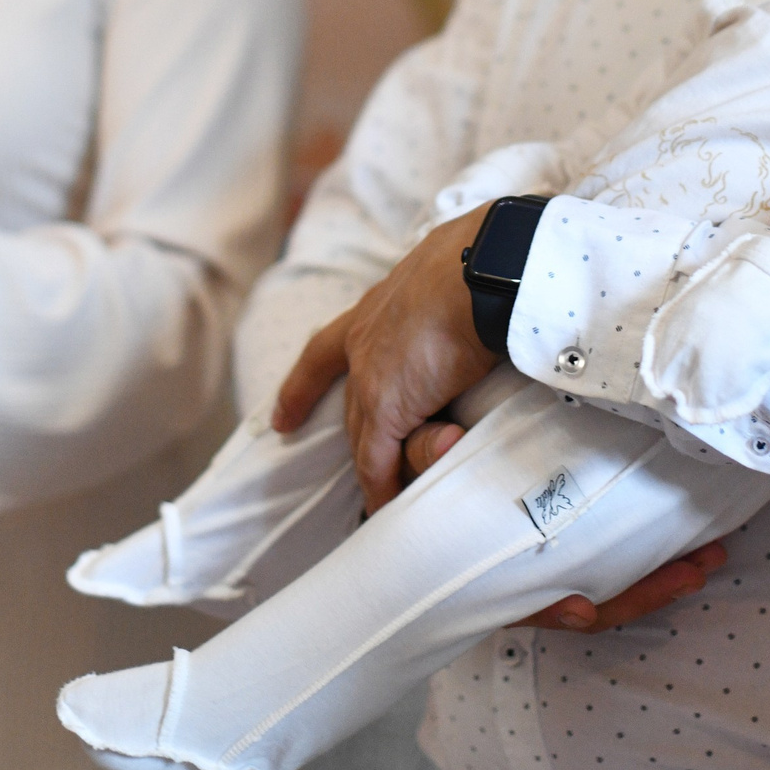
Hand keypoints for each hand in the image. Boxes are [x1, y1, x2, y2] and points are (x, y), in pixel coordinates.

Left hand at [274, 204, 498, 510]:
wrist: (487, 268)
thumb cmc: (485, 261)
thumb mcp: (454, 276)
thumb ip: (455, 295)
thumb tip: (487, 295)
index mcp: (378, 306)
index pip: (326, 351)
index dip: (304, 387)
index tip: (282, 417)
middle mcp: (364, 338)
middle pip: (352, 405)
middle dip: (356, 438)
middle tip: (367, 469)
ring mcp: (371, 375)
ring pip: (365, 436)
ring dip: (377, 467)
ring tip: (385, 495)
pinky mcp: (386, 407)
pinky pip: (379, 463)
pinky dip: (383, 488)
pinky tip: (387, 507)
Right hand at [398, 407, 731, 632]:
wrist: (439, 447)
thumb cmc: (432, 471)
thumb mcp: (423, 463)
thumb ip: (429, 456)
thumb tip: (446, 441)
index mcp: (493, 574)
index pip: (529, 603)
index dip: (554, 609)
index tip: (581, 608)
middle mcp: (533, 579)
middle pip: (590, 605)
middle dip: (643, 593)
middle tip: (694, 571)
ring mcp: (562, 562)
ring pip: (615, 587)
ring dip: (663, 575)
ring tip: (709, 556)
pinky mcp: (582, 540)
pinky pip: (621, 560)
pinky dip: (655, 555)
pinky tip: (694, 541)